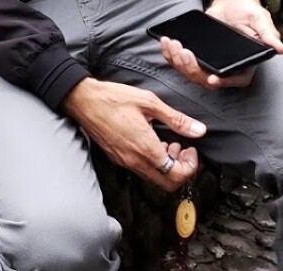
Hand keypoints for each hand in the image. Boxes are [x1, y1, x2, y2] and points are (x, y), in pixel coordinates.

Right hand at [61, 78, 204, 190]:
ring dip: (167, 166)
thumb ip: (176, 119)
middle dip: (181, 169)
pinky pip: (141, 170)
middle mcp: (135, 160)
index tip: (190, 149)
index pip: (177, 175)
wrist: (83, 100)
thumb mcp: (149, 102)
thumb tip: (198, 130)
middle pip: (168, 184)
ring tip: (167, 143)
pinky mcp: (117, 158)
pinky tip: (152, 142)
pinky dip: (153, 162)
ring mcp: (125, 162)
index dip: (190, 165)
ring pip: (154, 178)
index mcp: (146, 148)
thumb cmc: (113, 98)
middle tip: (182, 149)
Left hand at [161, 0, 282, 89]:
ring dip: (178, 61)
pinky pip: (181, 62)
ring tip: (172, 43)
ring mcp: (209, 63)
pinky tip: (165, 42)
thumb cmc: (248, 12)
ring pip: (190, 72)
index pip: (235, 80)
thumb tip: (280, 49)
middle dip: (191, 67)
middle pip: (206, 78)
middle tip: (183, 51)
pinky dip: (170, 54)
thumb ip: (268, 35)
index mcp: (245, 65)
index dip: (224, 82)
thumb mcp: (260, 20)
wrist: (231, 2)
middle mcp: (226, 68)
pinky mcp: (196, 55)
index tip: (212, 78)